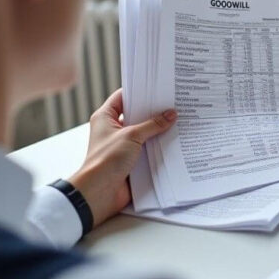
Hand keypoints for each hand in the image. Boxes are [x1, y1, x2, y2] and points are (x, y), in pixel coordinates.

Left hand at [67, 89, 176, 227]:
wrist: (100, 191)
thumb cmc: (106, 160)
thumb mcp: (131, 136)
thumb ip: (152, 124)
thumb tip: (170, 114)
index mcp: (105, 118)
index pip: (123, 97)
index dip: (139, 91)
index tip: (157, 87)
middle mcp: (113, 130)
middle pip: (136, 114)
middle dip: (153, 111)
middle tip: (173, 103)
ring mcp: (123, 145)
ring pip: (144, 132)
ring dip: (158, 129)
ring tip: (178, 120)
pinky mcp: (132, 160)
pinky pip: (148, 149)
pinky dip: (159, 146)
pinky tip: (175, 141)